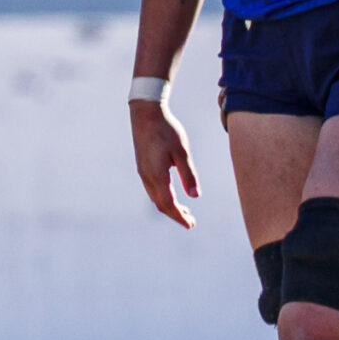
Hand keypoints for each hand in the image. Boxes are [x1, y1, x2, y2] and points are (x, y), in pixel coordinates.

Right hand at [130, 100, 198, 228]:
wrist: (146, 114)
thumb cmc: (167, 131)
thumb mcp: (182, 152)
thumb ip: (188, 175)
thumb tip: (195, 196)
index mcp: (157, 175)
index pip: (168, 204)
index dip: (179, 216)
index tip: (190, 225)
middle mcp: (147, 177)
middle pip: (160, 204)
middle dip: (175, 214)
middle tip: (191, 222)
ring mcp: (143, 172)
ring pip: (155, 197)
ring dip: (169, 206)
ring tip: (185, 211)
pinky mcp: (143, 166)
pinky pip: (152, 189)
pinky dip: (163, 197)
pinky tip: (173, 195)